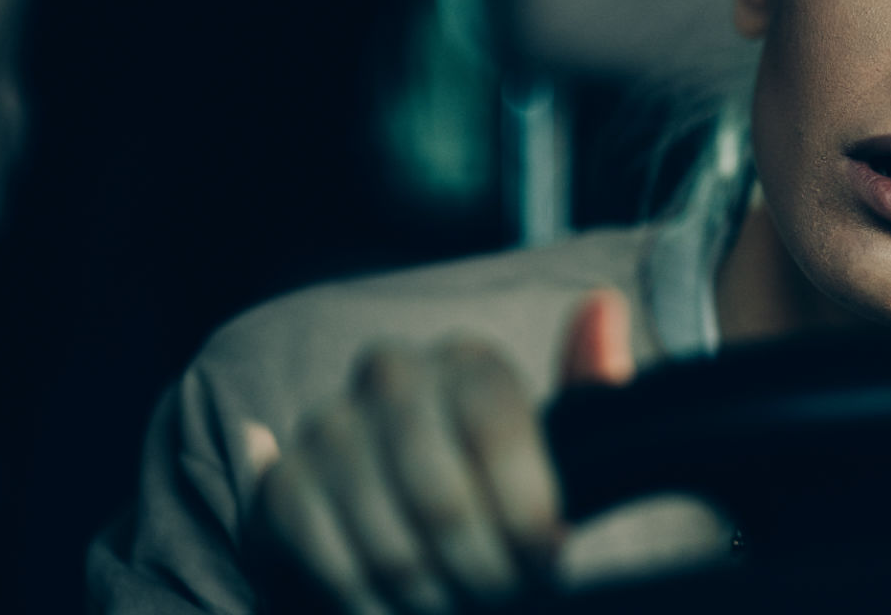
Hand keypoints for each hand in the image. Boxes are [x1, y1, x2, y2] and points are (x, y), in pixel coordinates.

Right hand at [251, 290, 635, 614]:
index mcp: (470, 361)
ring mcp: (330, 424)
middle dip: (482, 570)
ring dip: (433, 595)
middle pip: (441, 499)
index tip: (547, 560)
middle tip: (502, 595)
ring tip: (457, 602)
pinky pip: (332, 561)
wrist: (413, 518)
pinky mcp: (286, 481)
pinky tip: (400, 604)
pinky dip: (374, 601)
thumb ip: (593, 385)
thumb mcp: (562, 445)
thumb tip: (603, 306)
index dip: (527, 512)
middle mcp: (393, 373)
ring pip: (390, 541)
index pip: (496, 430)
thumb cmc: (502, 484)